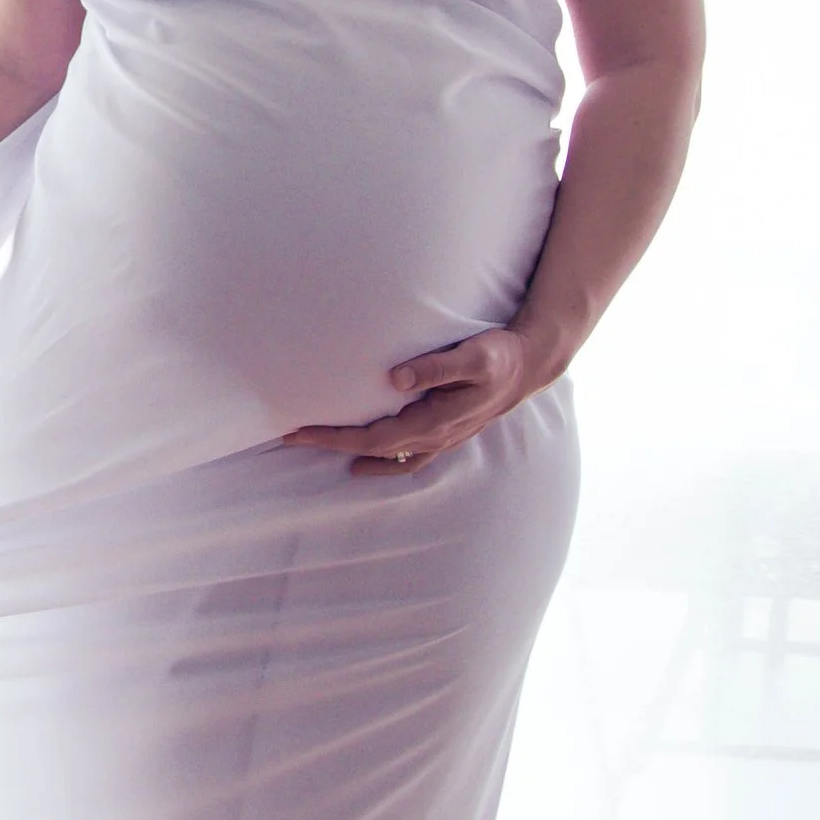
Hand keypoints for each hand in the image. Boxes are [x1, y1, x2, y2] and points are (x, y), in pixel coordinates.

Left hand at [278, 328, 547, 476]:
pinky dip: (382, 463)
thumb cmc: (499, 356)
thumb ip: (436, 367)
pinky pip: (406, 458)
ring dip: (353, 455)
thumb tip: (395, 379)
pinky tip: (363, 463)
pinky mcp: (444, 434)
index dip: (335, 437)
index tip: (300, 430)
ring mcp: (440, 440)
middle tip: (289, 436)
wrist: (529, 367)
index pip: (374, 437)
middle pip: (373, 449)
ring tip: (318, 450)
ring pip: (388, 458)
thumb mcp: (474, 355)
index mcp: (435, 421)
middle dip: (331, 444)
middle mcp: (435, 437)